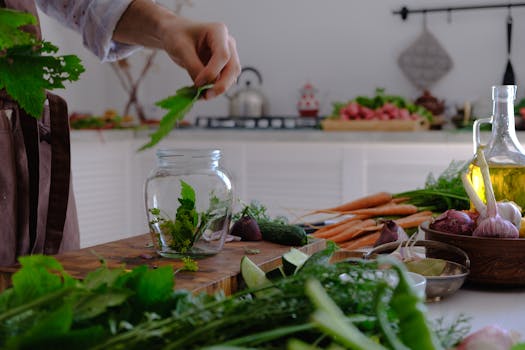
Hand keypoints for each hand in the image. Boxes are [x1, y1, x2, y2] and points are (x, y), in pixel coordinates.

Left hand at [113, 0, 240, 99]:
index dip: (212, 72)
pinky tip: (201, 93)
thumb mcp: (181, 48)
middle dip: (221, 84)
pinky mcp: (222, 66)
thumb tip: (203, 87)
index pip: (223, 55)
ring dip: (219, 89)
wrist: (174, 34)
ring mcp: (227, 55)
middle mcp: (227, 43)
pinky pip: (223, 80)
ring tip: (202, 96)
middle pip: (233, 68)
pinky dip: (214, 89)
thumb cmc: (176, 35)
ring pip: (231, 77)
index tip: (197, 82)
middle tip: (206, 96)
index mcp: (219, 31)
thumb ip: (193, 66)